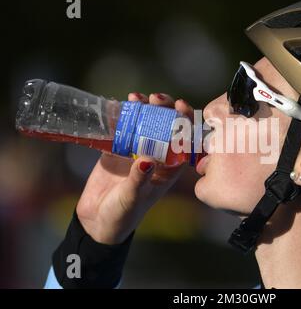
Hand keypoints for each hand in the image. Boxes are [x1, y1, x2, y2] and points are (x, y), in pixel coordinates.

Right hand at [76, 92, 193, 243]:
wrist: (96, 220)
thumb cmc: (122, 214)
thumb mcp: (132, 198)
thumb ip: (139, 180)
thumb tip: (146, 159)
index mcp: (167, 170)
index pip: (182, 142)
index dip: (185, 123)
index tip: (181, 106)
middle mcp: (155, 158)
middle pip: (165, 128)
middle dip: (164, 111)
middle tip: (157, 98)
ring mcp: (135, 152)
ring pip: (145, 125)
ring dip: (145, 109)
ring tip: (139, 98)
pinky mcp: (116, 150)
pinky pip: (123, 129)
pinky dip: (124, 116)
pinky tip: (123, 103)